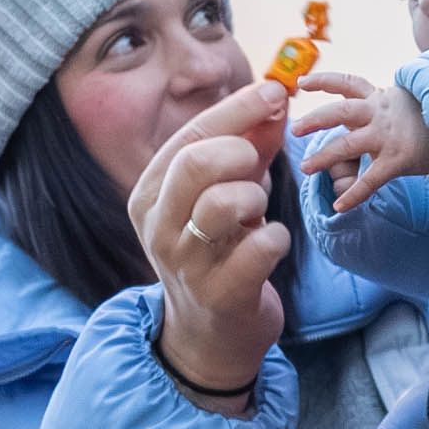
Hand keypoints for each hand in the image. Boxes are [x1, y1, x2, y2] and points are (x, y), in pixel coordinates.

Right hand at [128, 80, 298, 398]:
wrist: (210, 336)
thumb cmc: (220, 250)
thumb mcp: (226, 192)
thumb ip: (249, 146)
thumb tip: (276, 97)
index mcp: (152, 193)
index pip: (191, 136)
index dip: (238, 109)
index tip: (277, 92)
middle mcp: (159, 226)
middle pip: (197, 162)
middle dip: (242, 151)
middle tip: (258, 166)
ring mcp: (185, 263)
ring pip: (225, 203)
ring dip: (256, 198)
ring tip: (257, 213)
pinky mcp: (220, 295)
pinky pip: (259, 248)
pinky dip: (276, 238)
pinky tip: (269, 244)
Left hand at [292, 72, 428, 220]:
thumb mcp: (406, 103)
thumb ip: (382, 105)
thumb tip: (364, 106)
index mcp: (380, 98)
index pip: (348, 83)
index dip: (324, 80)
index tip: (302, 82)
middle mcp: (380, 114)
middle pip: (340, 111)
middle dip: (315, 120)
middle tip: (295, 129)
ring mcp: (387, 136)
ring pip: (347, 144)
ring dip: (323, 156)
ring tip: (305, 167)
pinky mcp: (397, 160)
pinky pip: (369, 180)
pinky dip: (353, 194)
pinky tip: (339, 206)